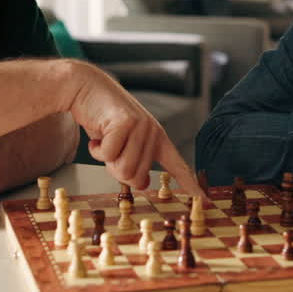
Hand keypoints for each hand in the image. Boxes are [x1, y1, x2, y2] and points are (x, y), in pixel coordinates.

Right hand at [68, 62, 202, 196]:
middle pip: (137, 178)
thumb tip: (142, 184)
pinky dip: (96, 149)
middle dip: (117, 170)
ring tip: (104, 140)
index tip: (207, 203)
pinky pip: (108, 155)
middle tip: (109, 150)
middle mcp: (153, 132)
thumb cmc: (103, 118)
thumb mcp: (123, 144)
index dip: (192, 186)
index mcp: (158, 138)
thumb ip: (134, 163)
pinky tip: (97, 134)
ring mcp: (141, 126)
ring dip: (106, 160)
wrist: (86, 88)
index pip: (179, 166)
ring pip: (124, 169)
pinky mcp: (125, 123)